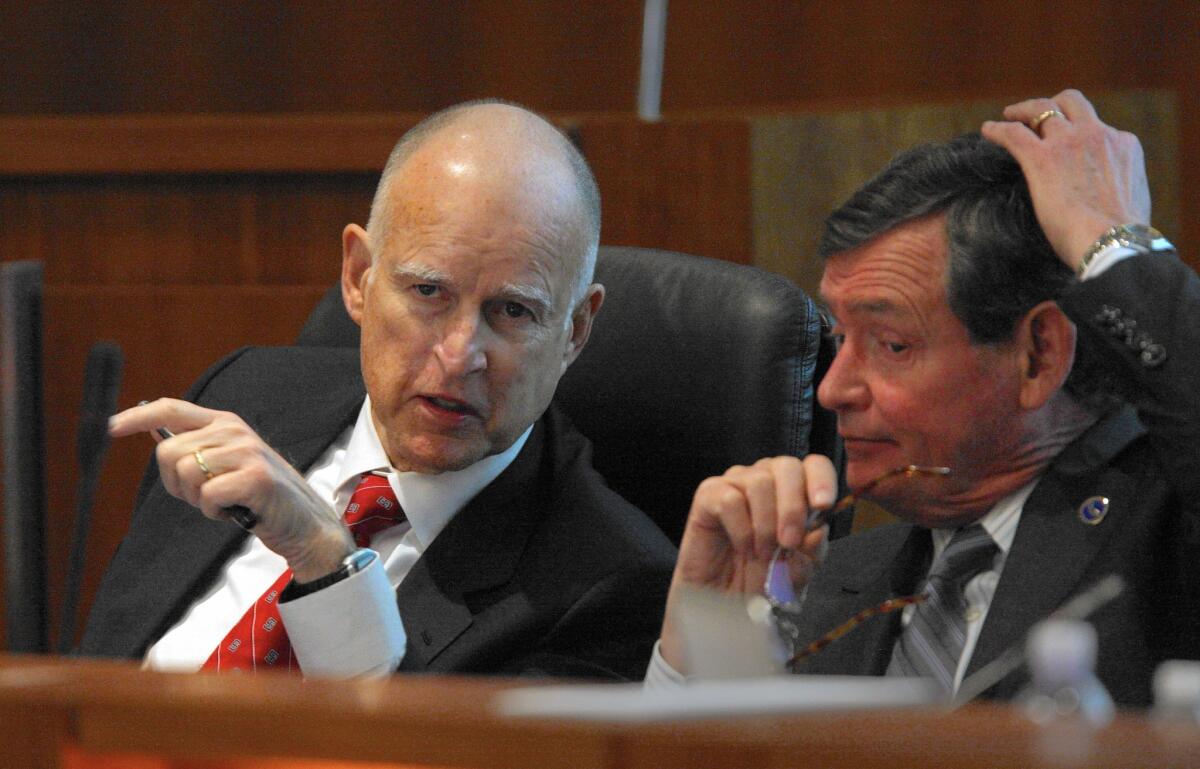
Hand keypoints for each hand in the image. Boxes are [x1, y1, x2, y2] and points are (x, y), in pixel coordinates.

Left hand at [110, 398, 353, 581]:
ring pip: (184, 474)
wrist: (303, 521)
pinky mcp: (254, 477)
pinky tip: (234, 512)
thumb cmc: (259, 496)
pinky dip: (213, 512)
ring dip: (197, 500)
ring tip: (224, 502)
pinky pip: (206, 496)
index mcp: (224, 422)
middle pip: (168, 452)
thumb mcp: (227, 463)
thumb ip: (196, 447)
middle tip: (204, 497)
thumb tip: (154, 435)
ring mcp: (246, 451)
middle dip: (175, 484)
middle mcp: (234, 430)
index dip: (137, 416)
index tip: (111, 428)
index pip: (171, 408)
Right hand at [658, 455, 835, 672]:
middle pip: (787, 466)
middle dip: (793, 507)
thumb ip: (812, 550)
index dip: (822, 479)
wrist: (724, 600)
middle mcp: (766, 478)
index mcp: (794, 489)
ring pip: (759, 481)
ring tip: (762, 553)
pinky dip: (741, 529)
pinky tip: (743, 548)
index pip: (814, 464)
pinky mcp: (709, 495)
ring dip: (766, 524)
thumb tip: (818, 529)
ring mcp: (736, 482)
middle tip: (789, 542)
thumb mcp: (799, 570)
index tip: (822, 505)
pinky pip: (730, 499)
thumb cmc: (762, 577)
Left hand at [981, 88, 1151, 269]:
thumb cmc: (1120, 235)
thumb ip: (1116, 185)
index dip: (1079, 133)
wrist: (1112, 242)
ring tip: (1008, 116)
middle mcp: (1098, 135)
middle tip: (1033, 117)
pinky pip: (1013, 134)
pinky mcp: (1042, 158)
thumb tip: (1106, 196)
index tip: (1065, 142)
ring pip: (1042, 110)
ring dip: (1023, 110)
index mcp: (1123, 145)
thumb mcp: (1130, 199)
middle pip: (1072, 103)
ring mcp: (1069, 142)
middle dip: (1053, 105)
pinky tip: (987, 130)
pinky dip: (997, 129)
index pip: (1096, 128)